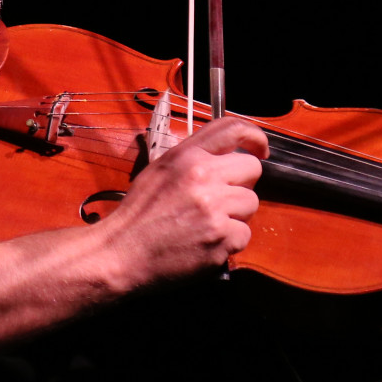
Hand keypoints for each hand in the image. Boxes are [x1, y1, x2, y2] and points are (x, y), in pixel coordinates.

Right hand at [102, 117, 267, 286]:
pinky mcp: (221, 237)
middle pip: (251, 168)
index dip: (255, 136)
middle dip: (241, 184)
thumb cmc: (139, 214)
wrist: (121, 253)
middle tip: (220, 199)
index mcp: (186, 156)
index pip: (233, 128)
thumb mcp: (159, 171)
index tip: (260, 148)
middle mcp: (203, 176)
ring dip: (236, 215)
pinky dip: (229, 242)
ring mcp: (214, 208)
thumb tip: (224, 156)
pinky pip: (244, 234)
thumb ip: (192, 158)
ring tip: (207, 224)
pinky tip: (206, 243)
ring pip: (251, 203)